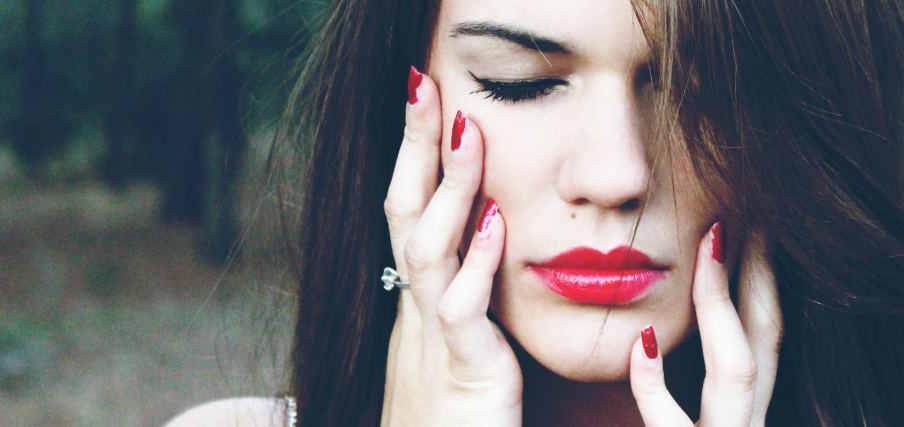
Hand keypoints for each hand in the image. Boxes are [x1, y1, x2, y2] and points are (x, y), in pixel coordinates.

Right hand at [381, 68, 521, 426]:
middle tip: (424, 85)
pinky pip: (461, 311)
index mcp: (421, 301)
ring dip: (451, 189)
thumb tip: (490, 239)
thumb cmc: (455, 422)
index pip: (411, 213)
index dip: (416, 157)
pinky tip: (499, 225)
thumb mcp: (460, 347)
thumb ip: (472, 297)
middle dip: (414, 147)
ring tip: (469, 131)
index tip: (429, 101)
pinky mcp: (463, 370)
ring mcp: (434, 339)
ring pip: (427, 250)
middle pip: (405, 213)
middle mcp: (417, 310)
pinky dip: (477, 264)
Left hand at [628, 224, 782, 426]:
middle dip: (760, 272)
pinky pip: (669, 424)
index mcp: (746, 412)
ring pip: (737, 371)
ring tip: (708, 247)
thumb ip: (690, 392)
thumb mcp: (697, 426)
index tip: (753, 226)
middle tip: (747, 212)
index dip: (764, 278)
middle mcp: (746, 424)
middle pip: (766, 338)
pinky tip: (644, 339)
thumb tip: (654, 330)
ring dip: (720, 304)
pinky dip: (653, 384)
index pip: (765, 334)